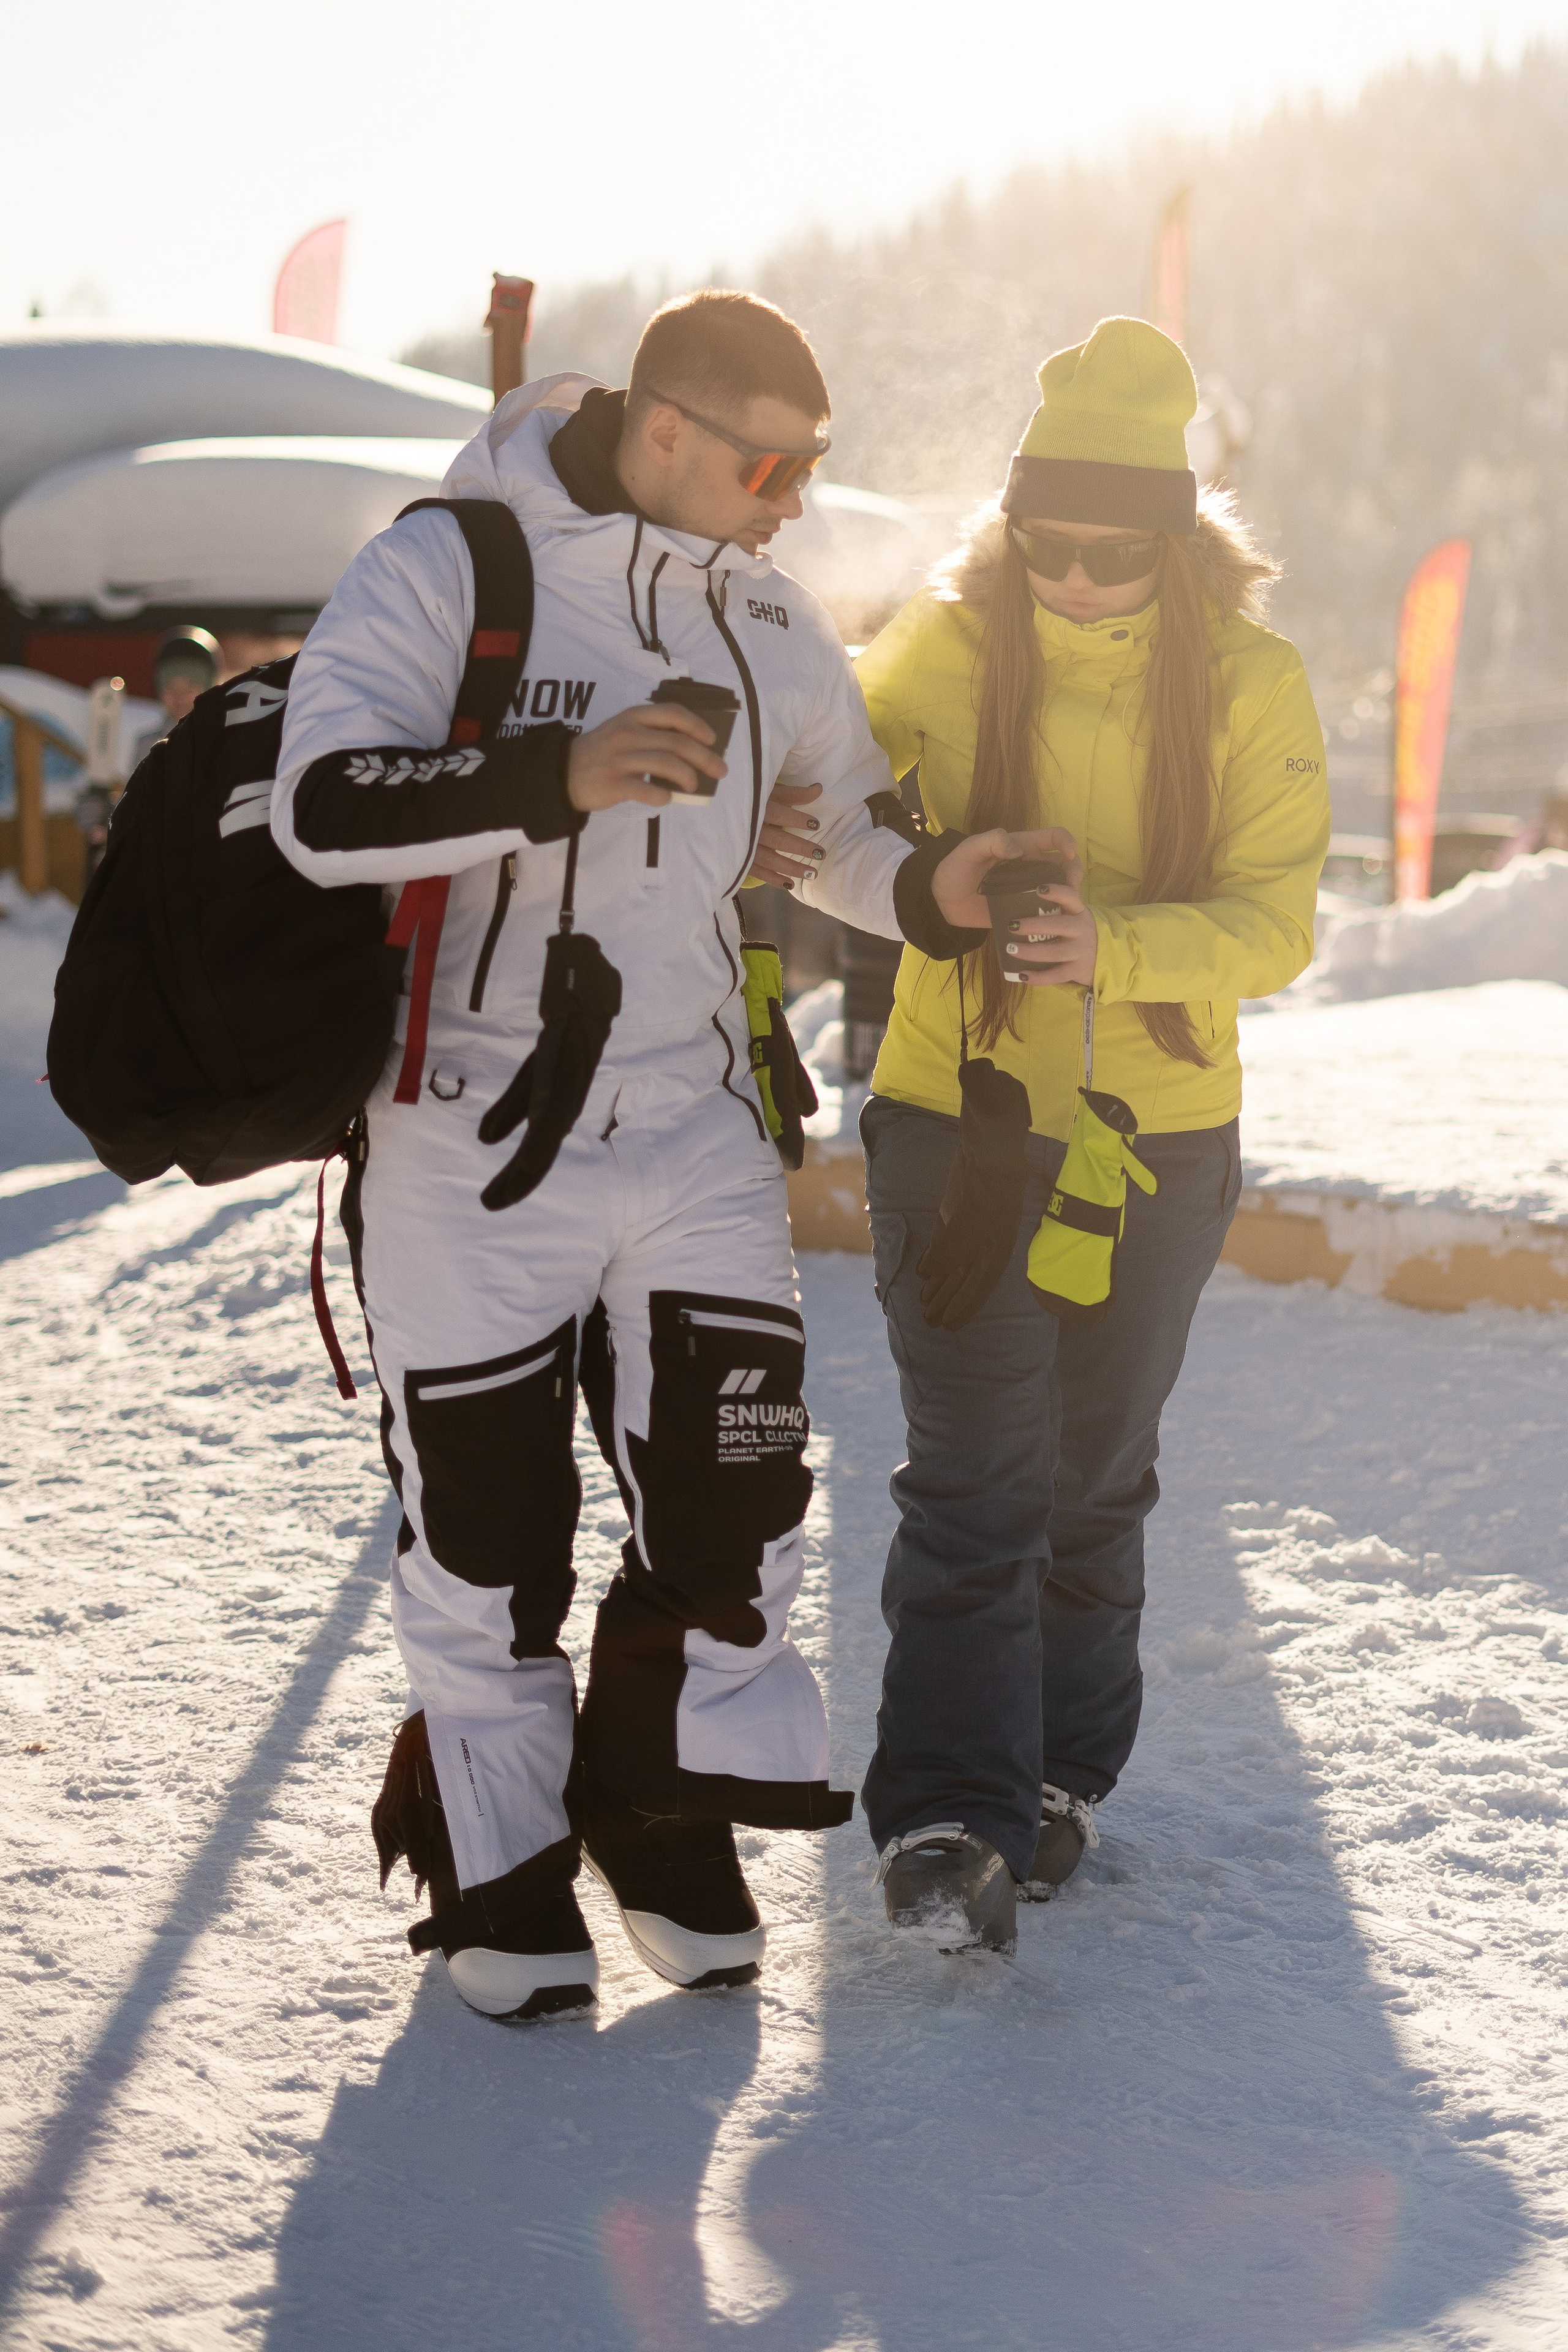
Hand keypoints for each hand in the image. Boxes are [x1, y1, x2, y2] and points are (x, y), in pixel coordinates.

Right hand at [566, 702, 725, 814]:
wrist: (563, 772)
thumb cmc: (601, 752)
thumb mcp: (623, 730)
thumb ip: (651, 734)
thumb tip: (690, 750)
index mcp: (633, 717)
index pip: (672, 714)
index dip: (697, 725)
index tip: (712, 739)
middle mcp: (628, 734)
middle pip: (677, 742)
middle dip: (705, 757)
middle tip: (719, 771)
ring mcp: (620, 759)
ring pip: (666, 764)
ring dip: (688, 776)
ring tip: (694, 786)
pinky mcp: (613, 784)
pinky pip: (646, 789)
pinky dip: (662, 795)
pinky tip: (667, 798)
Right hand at [749, 779, 823, 887]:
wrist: (717, 815)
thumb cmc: (748, 801)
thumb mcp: (769, 792)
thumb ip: (793, 793)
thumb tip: (819, 789)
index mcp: (757, 809)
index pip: (780, 815)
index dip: (798, 820)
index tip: (815, 825)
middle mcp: (751, 830)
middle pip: (779, 840)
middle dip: (801, 848)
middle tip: (820, 854)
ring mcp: (745, 848)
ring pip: (771, 860)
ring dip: (792, 868)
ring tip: (811, 873)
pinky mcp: (740, 861)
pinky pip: (758, 872)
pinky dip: (774, 879)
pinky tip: (790, 884)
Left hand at [930, 826, 1083, 929]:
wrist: (941, 900)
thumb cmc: (955, 868)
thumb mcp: (969, 849)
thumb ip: (992, 841)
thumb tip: (1018, 850)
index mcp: (1021, 847)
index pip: (1052, 838)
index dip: (1067, 842)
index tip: (1069, 854)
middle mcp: (1029, 868)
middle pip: (1064, 865)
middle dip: (1074, 872)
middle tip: (1070, 886)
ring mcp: (1027, 891)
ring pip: (1058, 890)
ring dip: (1068, 896)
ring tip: (1063, 906)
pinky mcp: (1022, 912)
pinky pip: (1043, 913)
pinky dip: (1053, 917)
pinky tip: (1053, 924)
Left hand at [1003, 879, 1097, 987]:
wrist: (1107, 957)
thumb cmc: (1081, 931)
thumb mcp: (1077, 913)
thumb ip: (1065, 896)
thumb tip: (1053, 871)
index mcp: (1079, 912)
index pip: (1071, 897)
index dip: (1056, 892)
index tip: (1039, 889)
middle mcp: (1082, 930)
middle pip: (1059, 926)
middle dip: (1034, 925)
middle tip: (1012, 925)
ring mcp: (1081, 951)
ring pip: (1055, 952)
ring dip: (1031, 952)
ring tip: (1010, 949)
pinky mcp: (1077, 970)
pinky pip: (1056, 975)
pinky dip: (1039, 977)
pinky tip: (1022, 975)